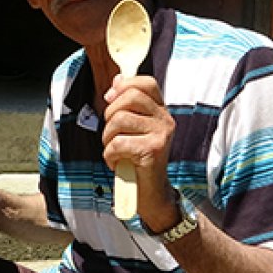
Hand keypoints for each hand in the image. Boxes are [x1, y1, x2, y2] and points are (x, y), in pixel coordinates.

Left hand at [103, 74, 178, 225]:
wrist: (150, 193)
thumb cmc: (137, 160)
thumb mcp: (132, 129)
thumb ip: (126, 105)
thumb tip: (117, 80)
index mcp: (161, 111)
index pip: (146, 83)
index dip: (125, 85)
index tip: (110, 99)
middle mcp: (165, 119)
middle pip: (130, 97)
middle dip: (110, 114)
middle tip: (111, 133)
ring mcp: (161, 134)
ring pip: (119, 120)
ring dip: (107, 138)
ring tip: (114, 150)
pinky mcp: (153, 150)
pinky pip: (118, 143)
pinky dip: (109, 155)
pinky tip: (117, 162)